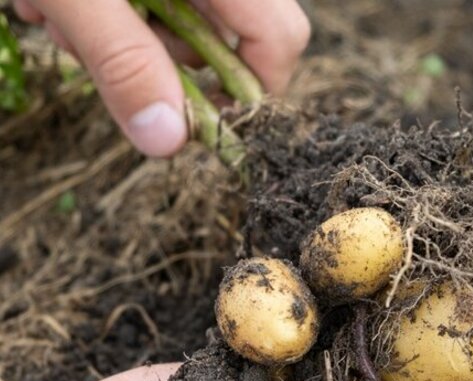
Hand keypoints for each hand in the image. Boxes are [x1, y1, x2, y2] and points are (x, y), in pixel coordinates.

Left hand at [12, 0, 309, 155]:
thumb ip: (122, 60)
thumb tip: (168, 142)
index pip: (279, 37)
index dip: (253, 91)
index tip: (202, 122)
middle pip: (226, 39)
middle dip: (164, 65)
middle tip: (101, 57)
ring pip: (181, 26)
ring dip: (124, 43)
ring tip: (61, 20)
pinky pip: (150, 6)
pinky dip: (109, 17)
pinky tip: (60, 5)